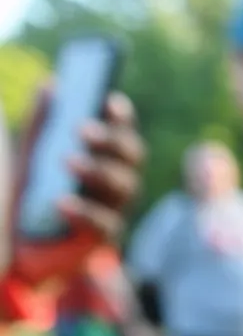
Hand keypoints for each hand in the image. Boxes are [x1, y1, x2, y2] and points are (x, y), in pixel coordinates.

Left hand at [11, 91, 145, 283]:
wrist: (19, 249)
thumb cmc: (30, 198)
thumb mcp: (31, 156)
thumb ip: (42, 124)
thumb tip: (52, 85)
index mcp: (106, 158)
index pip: (122, 130)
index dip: (121, 117)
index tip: (109, 100)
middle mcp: (118, 182)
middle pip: (131, 156)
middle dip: (110, 140)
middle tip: (81, 128)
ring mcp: (114, 211)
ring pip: (122, 187)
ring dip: (97, 171)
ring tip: (67, 161)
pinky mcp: (102, 241)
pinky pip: (102, 223)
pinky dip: (82, 211)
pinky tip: (61, 201)